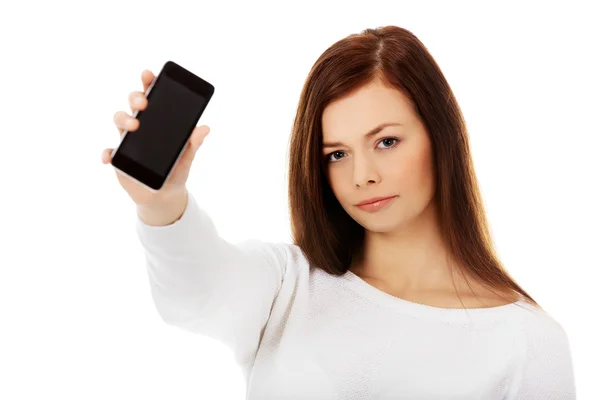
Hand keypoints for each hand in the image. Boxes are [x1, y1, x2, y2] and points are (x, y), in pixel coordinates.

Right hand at [101, 69, 210, 206]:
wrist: (165, 195)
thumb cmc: (176, 170)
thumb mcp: (187, 156)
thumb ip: (194, 143)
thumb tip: (205, 128)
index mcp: (157, 121)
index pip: (152, 96)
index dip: (148, 83)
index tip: (149, 74)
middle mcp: (140, 126)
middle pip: (133, 105)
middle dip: (136, 98)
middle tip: (144, 103)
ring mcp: (127, 141)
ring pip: (119, 121)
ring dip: (124, 119)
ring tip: (134, 125)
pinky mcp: (119, 158)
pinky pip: (110, 152)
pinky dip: (108, 153)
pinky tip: (110, 157)